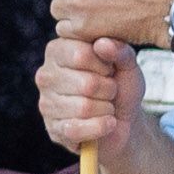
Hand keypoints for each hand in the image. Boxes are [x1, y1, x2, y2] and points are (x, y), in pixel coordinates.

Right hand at [36, 33, 144, 152]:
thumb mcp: (127, 63)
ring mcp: (46, 103)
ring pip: (84, 108)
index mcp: (58, 50)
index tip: (110, 69)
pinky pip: (78, 130)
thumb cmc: (120, 85)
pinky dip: (100, 127)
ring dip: (106, 109)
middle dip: (109, 90)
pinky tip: (107, 123)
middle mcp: (46, 75)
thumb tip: (102, 44)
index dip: (105, 65)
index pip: (80, 54)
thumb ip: (119, 49)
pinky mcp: (53, 129)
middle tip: (110, 90)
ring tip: (107, 105)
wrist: (123, 119)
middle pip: (86, 84)